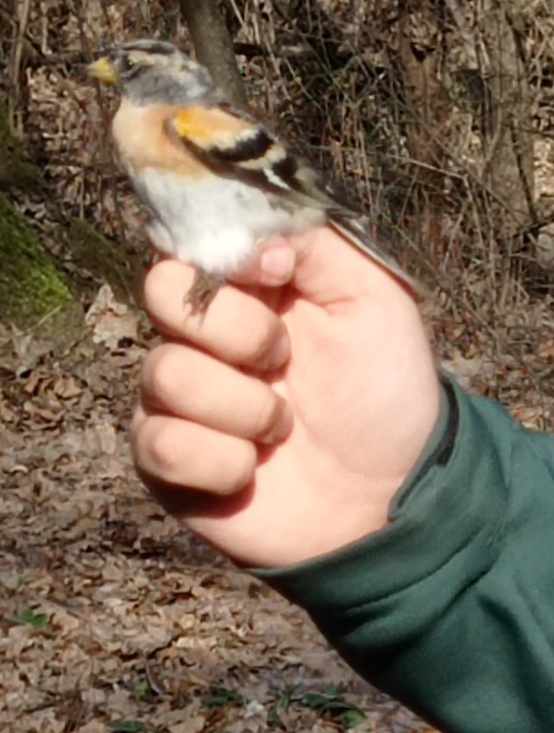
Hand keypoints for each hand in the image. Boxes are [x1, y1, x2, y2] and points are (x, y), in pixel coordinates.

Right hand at [132, 228, 440, 567]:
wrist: (389, 495)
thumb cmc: (383, 392)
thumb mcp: (372, 297)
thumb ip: (314, 243)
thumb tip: (252, 239)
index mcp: (245, 286)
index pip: (190, 237)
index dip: (225, 252)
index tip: (277, 276)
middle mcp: (200, 335)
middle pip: (161, 291)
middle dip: (237, 331)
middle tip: (284, 359)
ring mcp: (177, 397)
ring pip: (166, 373)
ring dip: (243, 407)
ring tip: (283, 427)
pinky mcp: (165, 460)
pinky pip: (161, 444)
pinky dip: (221, 461)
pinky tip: (253, 469)